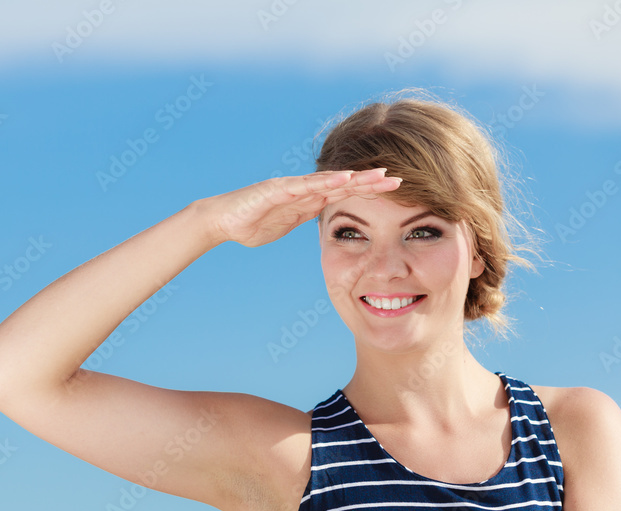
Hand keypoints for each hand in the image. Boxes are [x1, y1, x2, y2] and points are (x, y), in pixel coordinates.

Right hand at [198, 168, 401, 247]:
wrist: (223, 220)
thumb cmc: (252, 223)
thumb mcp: (288, 223)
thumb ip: (306, 217)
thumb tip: (325, 217)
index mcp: (309, 199)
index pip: (345, 193)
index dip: (369, 190)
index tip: (394, 189)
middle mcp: (304, 189)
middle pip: (344, 183)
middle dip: (370, 182)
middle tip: (398, 179)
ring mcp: (292, 187)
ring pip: (329, 181)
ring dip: (355, 178)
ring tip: (378, 176)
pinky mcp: (278, 189)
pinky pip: (305, 186)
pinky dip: (325, 182)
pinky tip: (343, 179)